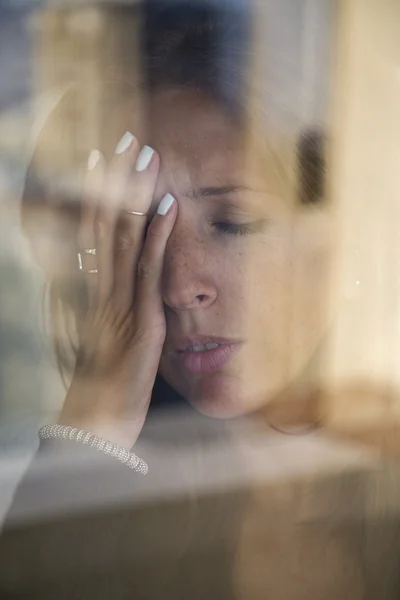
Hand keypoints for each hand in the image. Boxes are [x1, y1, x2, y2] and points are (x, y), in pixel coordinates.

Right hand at [58, 133, 176, 447]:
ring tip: (148, 155)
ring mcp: (119, 300)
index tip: (102, 161)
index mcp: (94, 292)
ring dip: (137, 194)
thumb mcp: (105, 341)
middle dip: (115, 180)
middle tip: (124, 140)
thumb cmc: (101, 385)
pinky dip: (158, 234)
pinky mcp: (139, 317)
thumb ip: (110, 310)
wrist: (95, 422)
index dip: (98, 195)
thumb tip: (114, 290)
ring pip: (124, 236)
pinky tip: (169, 204)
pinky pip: (148, 269)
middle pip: (106, 223)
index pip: (94, 232)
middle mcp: (102, 288)